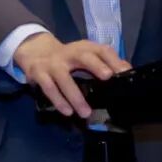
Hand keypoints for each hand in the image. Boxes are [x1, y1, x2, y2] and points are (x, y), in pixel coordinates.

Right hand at [13, 33, 130, 117]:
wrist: (35, 52)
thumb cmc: (67, 58)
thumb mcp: (84, 55)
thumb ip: (104, 62)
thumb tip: (126, 69)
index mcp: (83, 48)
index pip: (101, 49)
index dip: (113, 59)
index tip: (124, 71)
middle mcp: (69, 53)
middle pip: (83, 56)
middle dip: (95, 65)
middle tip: (107, 77)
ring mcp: (53, 63)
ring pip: (64, 78)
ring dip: (75, 96)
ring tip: (86, 112)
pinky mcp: (39, 74)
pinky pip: (49, 88)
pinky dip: (58, 101)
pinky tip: (67, 112)